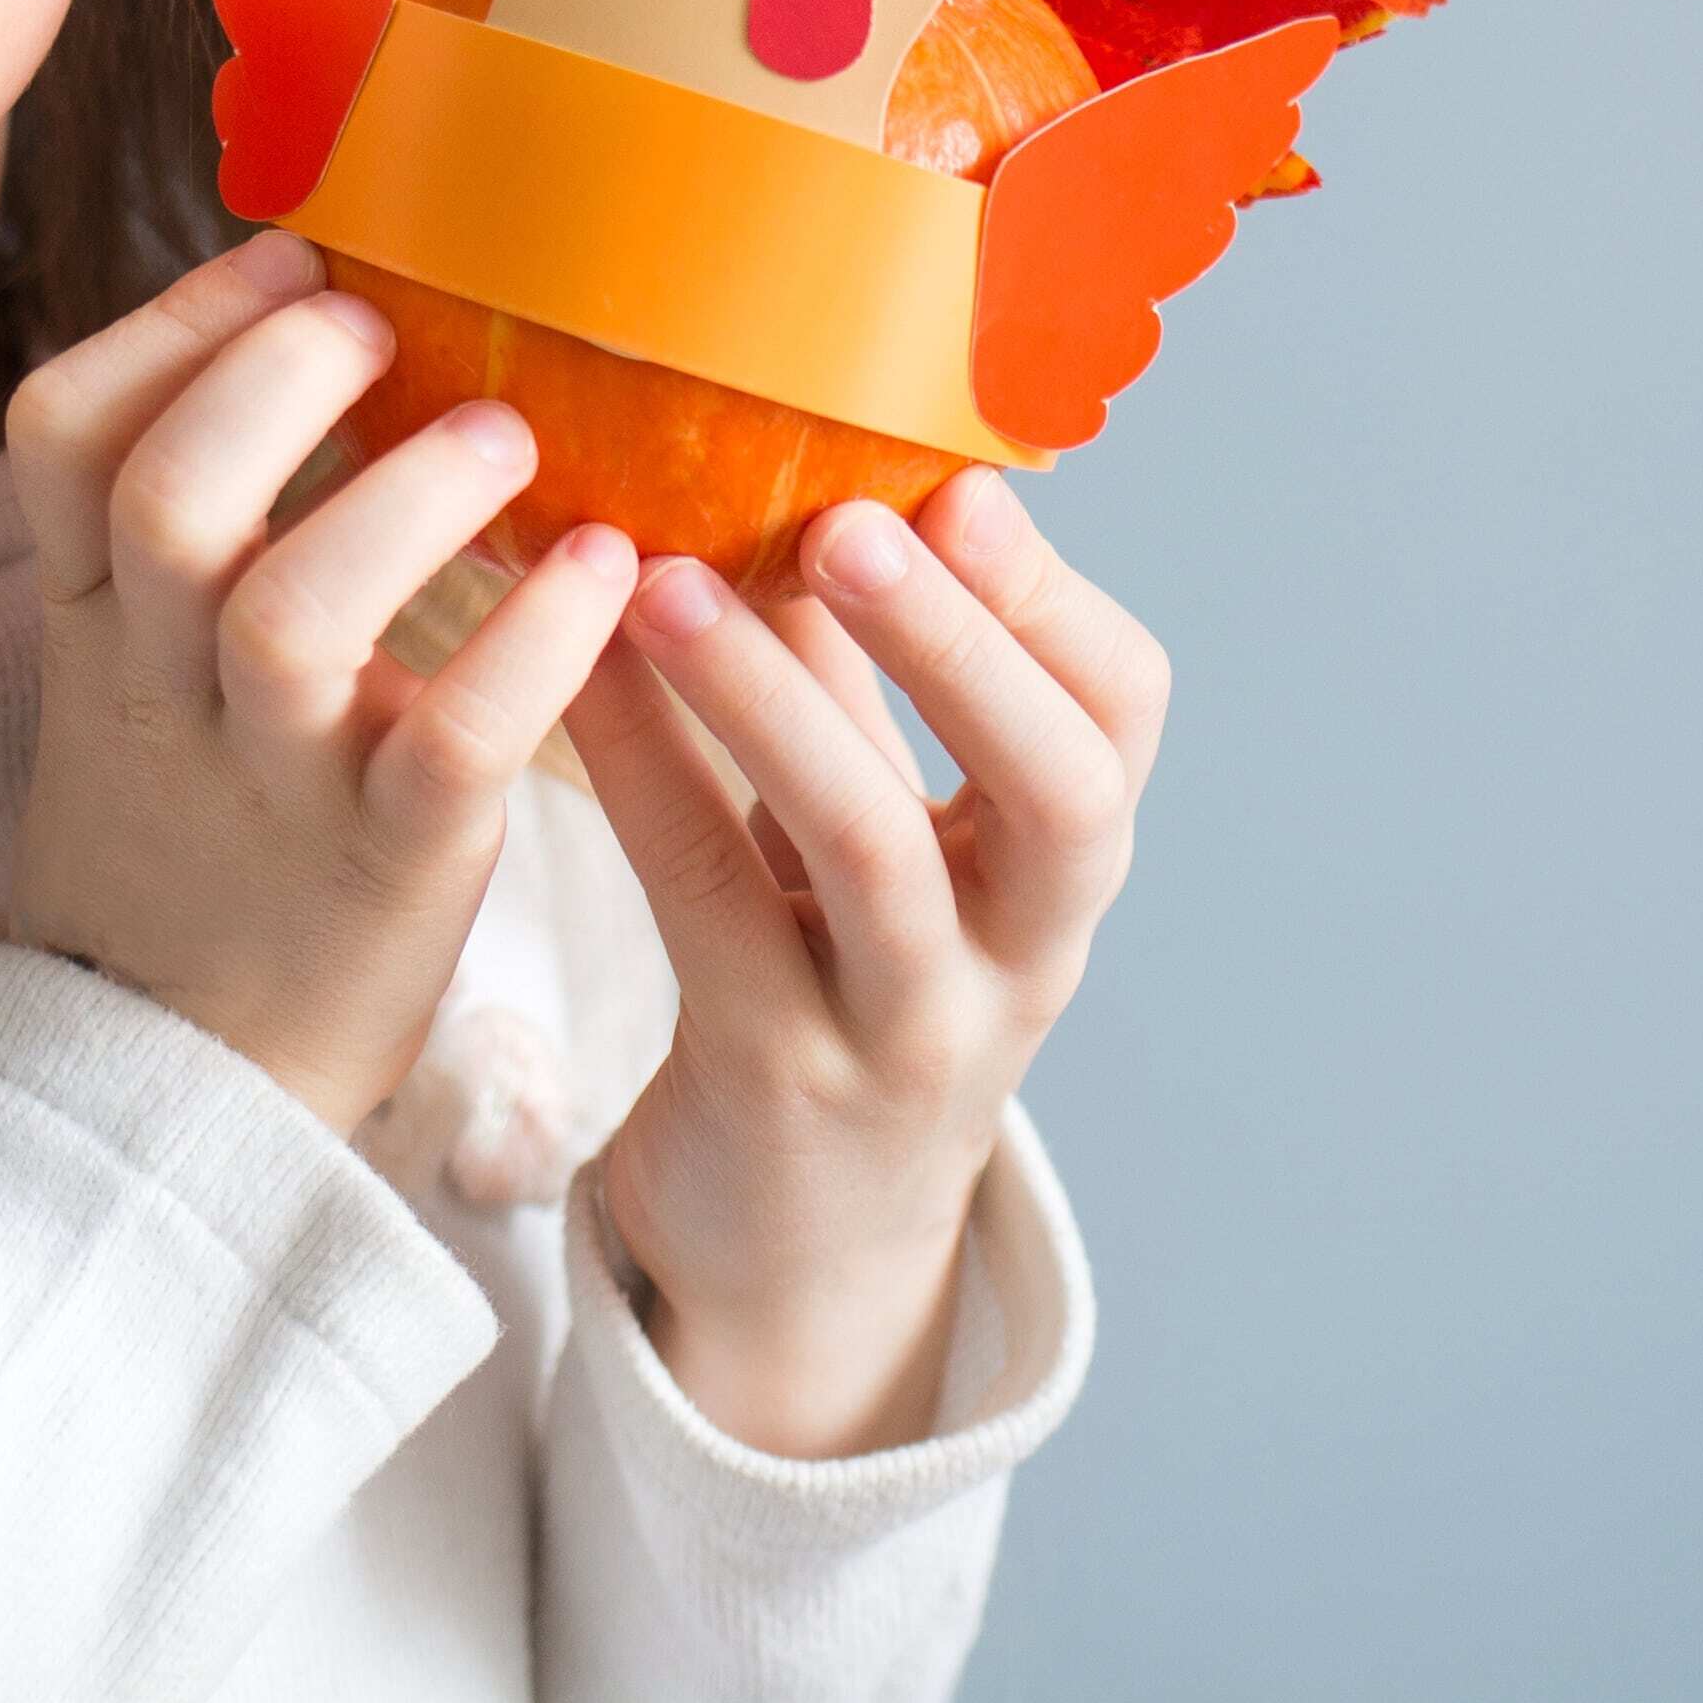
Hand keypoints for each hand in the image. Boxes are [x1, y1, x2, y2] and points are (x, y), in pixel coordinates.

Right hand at [0, 233, 643, 1131]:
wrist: (185, 1072)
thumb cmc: (206, 824)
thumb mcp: (146, 667)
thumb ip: (202, 525)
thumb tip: (324, 320)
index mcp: (98, 617)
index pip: (61, 434)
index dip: (170, 327)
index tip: (290, 260)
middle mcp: (165, 684)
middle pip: (163, 499)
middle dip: (270, 379)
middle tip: (380, 323)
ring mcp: (271, 779)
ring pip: (288, 613)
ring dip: (404, 498)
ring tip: (504, 435)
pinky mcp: (386, 866)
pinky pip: (451, 745)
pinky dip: (532, 646)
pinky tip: (607, 570)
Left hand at [562, 467, 1165, 1457]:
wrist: (803, 1242)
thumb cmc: (841, 974)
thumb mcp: (890, 834)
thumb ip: (865, 679)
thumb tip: (808, 460)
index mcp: (1059, 869)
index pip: (1122, 720)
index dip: (1053, 603)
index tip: (963, 487)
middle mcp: (1020, 955)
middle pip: (1058, 794)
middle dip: (960, 645)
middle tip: (851, 523)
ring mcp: (907, 1031)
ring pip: (870, 853)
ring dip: (771, 699)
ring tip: (665, 582)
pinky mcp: (776, 1081)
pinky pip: (711, 908)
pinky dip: (646, 775)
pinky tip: (580, 681)